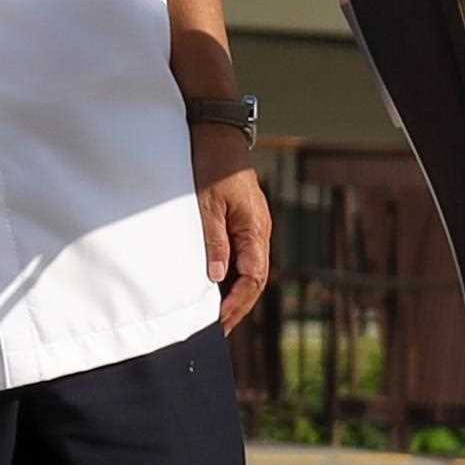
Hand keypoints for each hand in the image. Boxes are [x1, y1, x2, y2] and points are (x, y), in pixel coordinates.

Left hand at [194, 121, 270, 329]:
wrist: (216, 133)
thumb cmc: (211, 165)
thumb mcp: (207, 203)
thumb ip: (213, 240)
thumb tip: (217, 278)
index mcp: (255, 230)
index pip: (253, 279)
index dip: (237, 304)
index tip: (219, 323)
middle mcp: (257, 231)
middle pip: (254, 279)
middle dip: (237, 306)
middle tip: (217, 331)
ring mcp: (251, 227)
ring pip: (247, 269)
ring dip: (233, 292)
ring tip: (214, 316)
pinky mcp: (240, 221)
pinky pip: (239, 255)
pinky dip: (229, 275)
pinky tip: (213, 285)